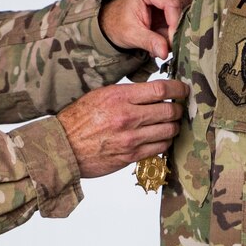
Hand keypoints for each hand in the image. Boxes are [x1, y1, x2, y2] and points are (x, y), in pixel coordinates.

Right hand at [56, 79, 187, 178]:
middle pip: (169, 111)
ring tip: (170, 124)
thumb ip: (126, 93)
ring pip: (168, 131)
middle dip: (178, 109)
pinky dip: (164, 142)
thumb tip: (151, 93)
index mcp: (119, 96)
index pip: (160, 90)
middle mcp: (128, 117)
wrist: (62, 147)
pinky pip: (159, 148)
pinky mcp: (131, 156)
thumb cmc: (78, 120)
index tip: (183, 89)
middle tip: (178, 108)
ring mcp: (131, 138)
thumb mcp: (99, 95)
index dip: (178, 89)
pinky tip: (160, 138)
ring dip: (173, 127)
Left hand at [100, 0, 190, 57]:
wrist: (115, 19)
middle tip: (165, 42)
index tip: (172, 42)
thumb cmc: (121, 22)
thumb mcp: (132, 35)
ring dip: (179, 24)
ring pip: (187, 7)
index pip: (173, 3)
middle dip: (177, 26)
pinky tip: (167, 29)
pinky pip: (188, 8)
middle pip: (182, 4)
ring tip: (161, 35)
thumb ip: (150, 42)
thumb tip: (164, 51)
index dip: (175, 25)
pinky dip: (181, 22)